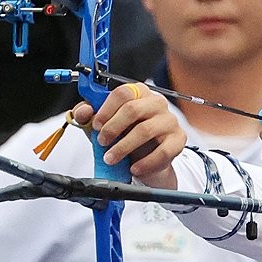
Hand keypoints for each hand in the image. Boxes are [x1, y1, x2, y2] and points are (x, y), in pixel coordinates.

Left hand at [71, 83, 186, 188]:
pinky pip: (163, 151)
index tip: (96, 124)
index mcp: (139, 93)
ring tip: (111, 158)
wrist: (144, 159)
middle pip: (133, 109)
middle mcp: (157, 102)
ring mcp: (170, 120)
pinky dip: (145, 162)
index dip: (106, 109)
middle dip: (113, 128)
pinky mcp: (179, 139)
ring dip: (124, 147)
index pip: (123, 92)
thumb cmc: (124, 135)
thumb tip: (83, 111)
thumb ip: (88, 116)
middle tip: (102, 142)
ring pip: (145, 130)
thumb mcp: (103, 125)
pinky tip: (134, 168)